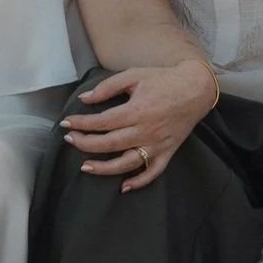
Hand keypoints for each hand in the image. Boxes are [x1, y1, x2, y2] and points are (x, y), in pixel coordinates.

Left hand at [61, 60, 215, 191]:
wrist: (196, 88)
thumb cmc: (163, 80)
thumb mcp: (134, 75)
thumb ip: (107, 87)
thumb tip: (85, 99)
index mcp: (136, 111)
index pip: (102, 122)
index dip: (81, 124)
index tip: (66, 123)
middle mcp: (145, 131)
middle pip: (109, 144)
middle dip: (85, 144)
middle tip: (69, 140)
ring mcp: (157, 145)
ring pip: (127, 163)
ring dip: (104, 168)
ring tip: (86, 167)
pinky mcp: (168, 152)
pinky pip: (153, 172)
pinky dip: (139, 182)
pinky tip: (124, 187)